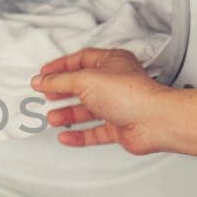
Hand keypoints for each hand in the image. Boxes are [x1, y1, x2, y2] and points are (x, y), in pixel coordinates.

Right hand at [31, 48, 175, 154]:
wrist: (154, 121)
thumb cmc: (131, 94)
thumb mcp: (85, 80)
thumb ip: (60, 81)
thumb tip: (42, 81)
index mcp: (111, 62)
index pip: (81, 60)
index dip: (61, 67)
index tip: (45, 74)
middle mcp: (115, 83)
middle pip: (83, 86)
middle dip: (63, 91)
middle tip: (47, 94)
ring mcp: (118, 106)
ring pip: (88, 111)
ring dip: (68, 114)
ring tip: (52, 117)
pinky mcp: (119, 128)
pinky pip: (95, 132)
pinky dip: (79, 135)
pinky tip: (66, 136)